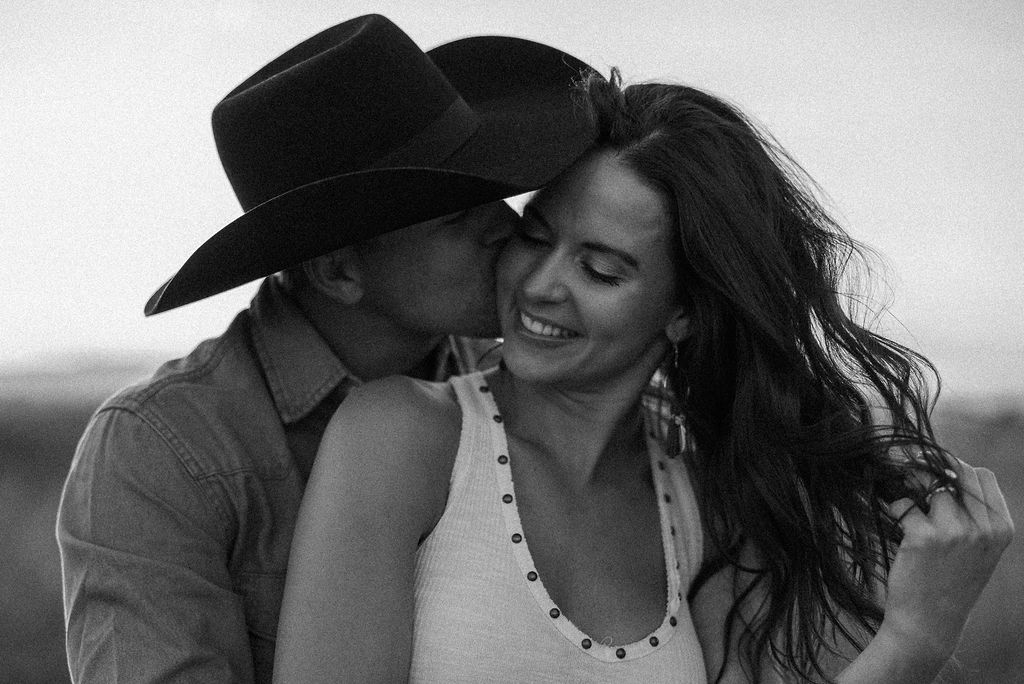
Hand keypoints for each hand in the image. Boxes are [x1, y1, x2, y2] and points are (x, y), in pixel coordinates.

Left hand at [882, 462, 1013, 658]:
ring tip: (904, 508)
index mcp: (1001, 528)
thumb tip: (941, 469)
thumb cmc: (949, 583)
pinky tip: (896, 526)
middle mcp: (982, 528)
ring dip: (910, 489)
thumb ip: (972, 514)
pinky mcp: (923, 537)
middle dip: (931, 468)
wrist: (929, 623)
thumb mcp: (978, 550)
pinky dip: (894, 508)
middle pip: (955, 471)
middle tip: (910, 477)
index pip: (981, 474)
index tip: (935, 473)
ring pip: (927, 484)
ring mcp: (954, 531)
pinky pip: (902, 503)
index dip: (955, 469)